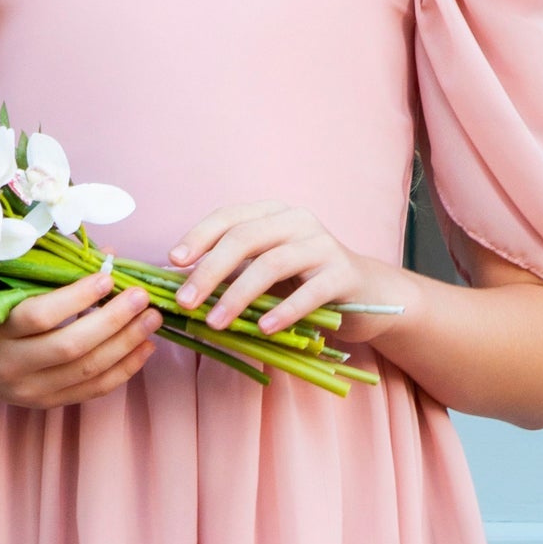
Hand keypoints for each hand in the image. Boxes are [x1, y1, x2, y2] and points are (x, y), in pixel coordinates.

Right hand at [0, 264, 160, 407]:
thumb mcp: (7, 291)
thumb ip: (52, 273)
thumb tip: (110, 256)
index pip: (40, 316)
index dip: (77, 297)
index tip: (108, 277)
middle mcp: (10, 365)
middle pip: (70, 346)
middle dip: (113, 320)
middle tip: (142, 297)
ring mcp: (30, 390)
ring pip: (87, 370)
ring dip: (126, 344)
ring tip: (152, 320)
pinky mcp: (47, 404)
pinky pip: (93, 390)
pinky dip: (124, 369)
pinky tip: (144, 348)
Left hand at [168, 202, 397, 335]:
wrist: (368, 294)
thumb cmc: (305, 284)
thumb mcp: (266, 273)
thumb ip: (232, 273)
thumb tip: (182, 287)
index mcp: (273, 214)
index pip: (229, 216)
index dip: (199, 236)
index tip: (174, 261)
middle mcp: (297, 221)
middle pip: (244, 238)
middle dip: (210, 271)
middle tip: (186, 302)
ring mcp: (323, 245)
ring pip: (272, 263)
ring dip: (239, 294)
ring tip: (216, 322)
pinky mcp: (344, 274)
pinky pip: (310, 292)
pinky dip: (284, 310)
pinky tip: (264, 329)